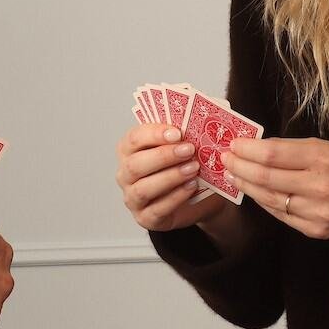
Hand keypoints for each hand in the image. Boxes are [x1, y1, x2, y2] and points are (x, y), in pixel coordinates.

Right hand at [116, 123, 237, 235]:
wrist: (198, 197)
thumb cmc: (185, 164)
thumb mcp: (184, 144)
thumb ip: (186, 128)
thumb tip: (202, 111)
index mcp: (129, 149)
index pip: (134, 138)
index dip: (154, 134)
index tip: (177, 132)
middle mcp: (125, 173)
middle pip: (135, 164)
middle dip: (163, 156)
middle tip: (190, 149)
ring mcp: (132, 198)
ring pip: (143, 189)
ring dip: (170, 177)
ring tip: (193, 169)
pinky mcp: (145, 218)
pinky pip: (156, 210)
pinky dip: (175, 198)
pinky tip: (191, 187)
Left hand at [224, 136, 328, 239]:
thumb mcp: (326, 147)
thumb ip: (292, 149)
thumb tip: (257, 148)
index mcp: (323, 159)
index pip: (274, 155)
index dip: (248, 150)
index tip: (233, 144)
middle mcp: (319, 187)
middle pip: (267, 178)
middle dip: (241, 167)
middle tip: (226, 159)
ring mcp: (317, 212)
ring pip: (269, 199)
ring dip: (247, 186)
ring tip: (234, 175)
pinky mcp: (315, 230)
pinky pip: (280, 215)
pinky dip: (264, 202)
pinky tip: (254, 192)